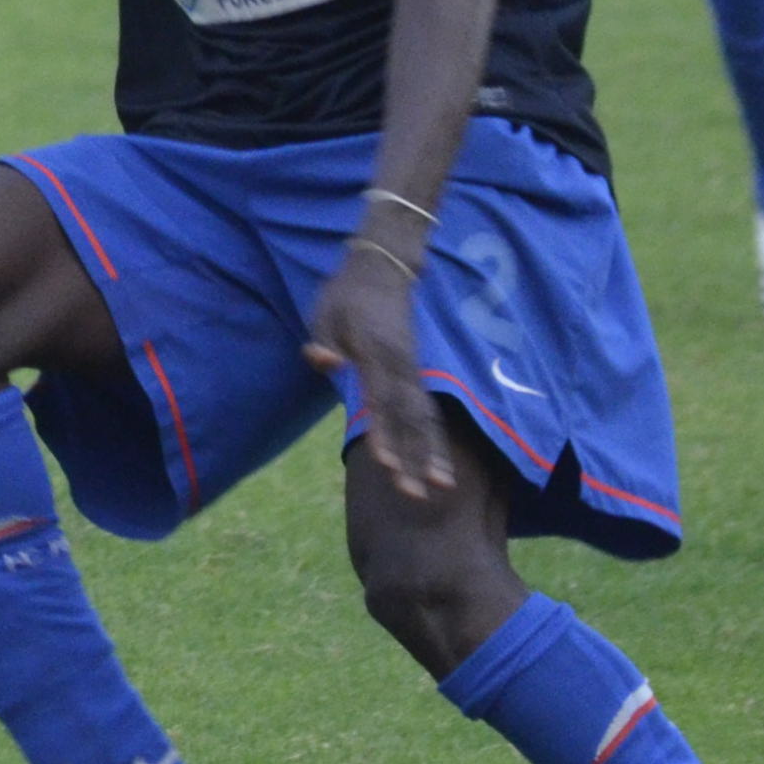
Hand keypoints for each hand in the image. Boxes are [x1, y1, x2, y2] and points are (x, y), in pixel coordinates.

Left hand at [302, 237, 452, 503]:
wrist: (382, 268)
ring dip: (431, 454)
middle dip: (413, 457)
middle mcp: (400, 365)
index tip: (386, 464)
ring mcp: (412, 369)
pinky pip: (427, 410)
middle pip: (409, 417)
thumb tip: (323, 361)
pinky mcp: (415, 372)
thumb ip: (323, 339)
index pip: (382, 400)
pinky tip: (439, 466)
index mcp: (376, 352)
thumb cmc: (346, 294)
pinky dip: (435, 438)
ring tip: (440, 487)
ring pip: (425, 417)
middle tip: (414, 494)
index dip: (385, 433)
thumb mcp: (324, 311)